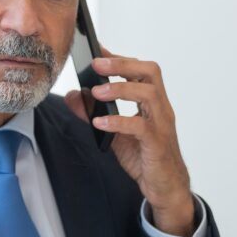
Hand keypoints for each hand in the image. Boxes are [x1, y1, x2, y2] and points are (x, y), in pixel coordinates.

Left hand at [65, 47, 194, 236]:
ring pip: (149, 94)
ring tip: (96, 92)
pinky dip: (118, 122)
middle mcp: (160, 108)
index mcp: (152, 101)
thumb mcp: (113, 132)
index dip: (120, 57)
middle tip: (96, 64)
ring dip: (120, 89)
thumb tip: (72, 95)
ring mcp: (162, 125)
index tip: (97, 49)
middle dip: (122, 64)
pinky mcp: (157, 144)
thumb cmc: (144, 156)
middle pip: (150, 72)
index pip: (141, 69)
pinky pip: (140, 127)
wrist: (164, 187)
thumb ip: (94, 113)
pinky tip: (99, 123)